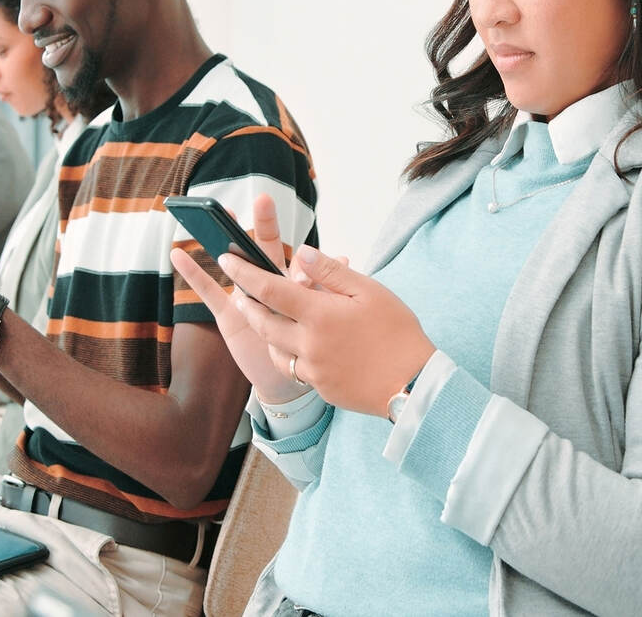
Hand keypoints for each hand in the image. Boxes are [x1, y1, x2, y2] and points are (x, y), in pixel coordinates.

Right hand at [170, 194, 314, 403]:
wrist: (288, 381)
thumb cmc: (307, 347)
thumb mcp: (321, 322)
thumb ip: (327, 290)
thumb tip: (345, 258)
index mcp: (298, 288)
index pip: (301, 266)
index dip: (304, 261)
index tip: (306, 255)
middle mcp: (271, 286)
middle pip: (267, 251)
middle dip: (265, 225)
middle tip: (263, 199)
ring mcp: (248, 298)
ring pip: (237, 265)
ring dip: (226, 240)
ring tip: (213, 215)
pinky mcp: (229, 314)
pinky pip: (208, 292)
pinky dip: (193, 273)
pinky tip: (177, 254)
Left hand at [218, 245, 436, 417]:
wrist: (414, 385)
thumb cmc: (397, 333)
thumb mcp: (369, 292)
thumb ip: (331, 272)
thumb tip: (302, 254)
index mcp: (319, 315)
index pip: (269, 288)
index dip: (244, 272)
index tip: (226, 258)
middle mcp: (308, 344)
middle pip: (263, 322)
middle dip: (247, 305)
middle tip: (238, 292)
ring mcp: (312, 369)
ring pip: (275, 348)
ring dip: (266, 331)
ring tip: (266, 317)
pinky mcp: (320, 387)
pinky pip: (294, 368)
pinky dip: (289, 352)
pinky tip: (298, 344)